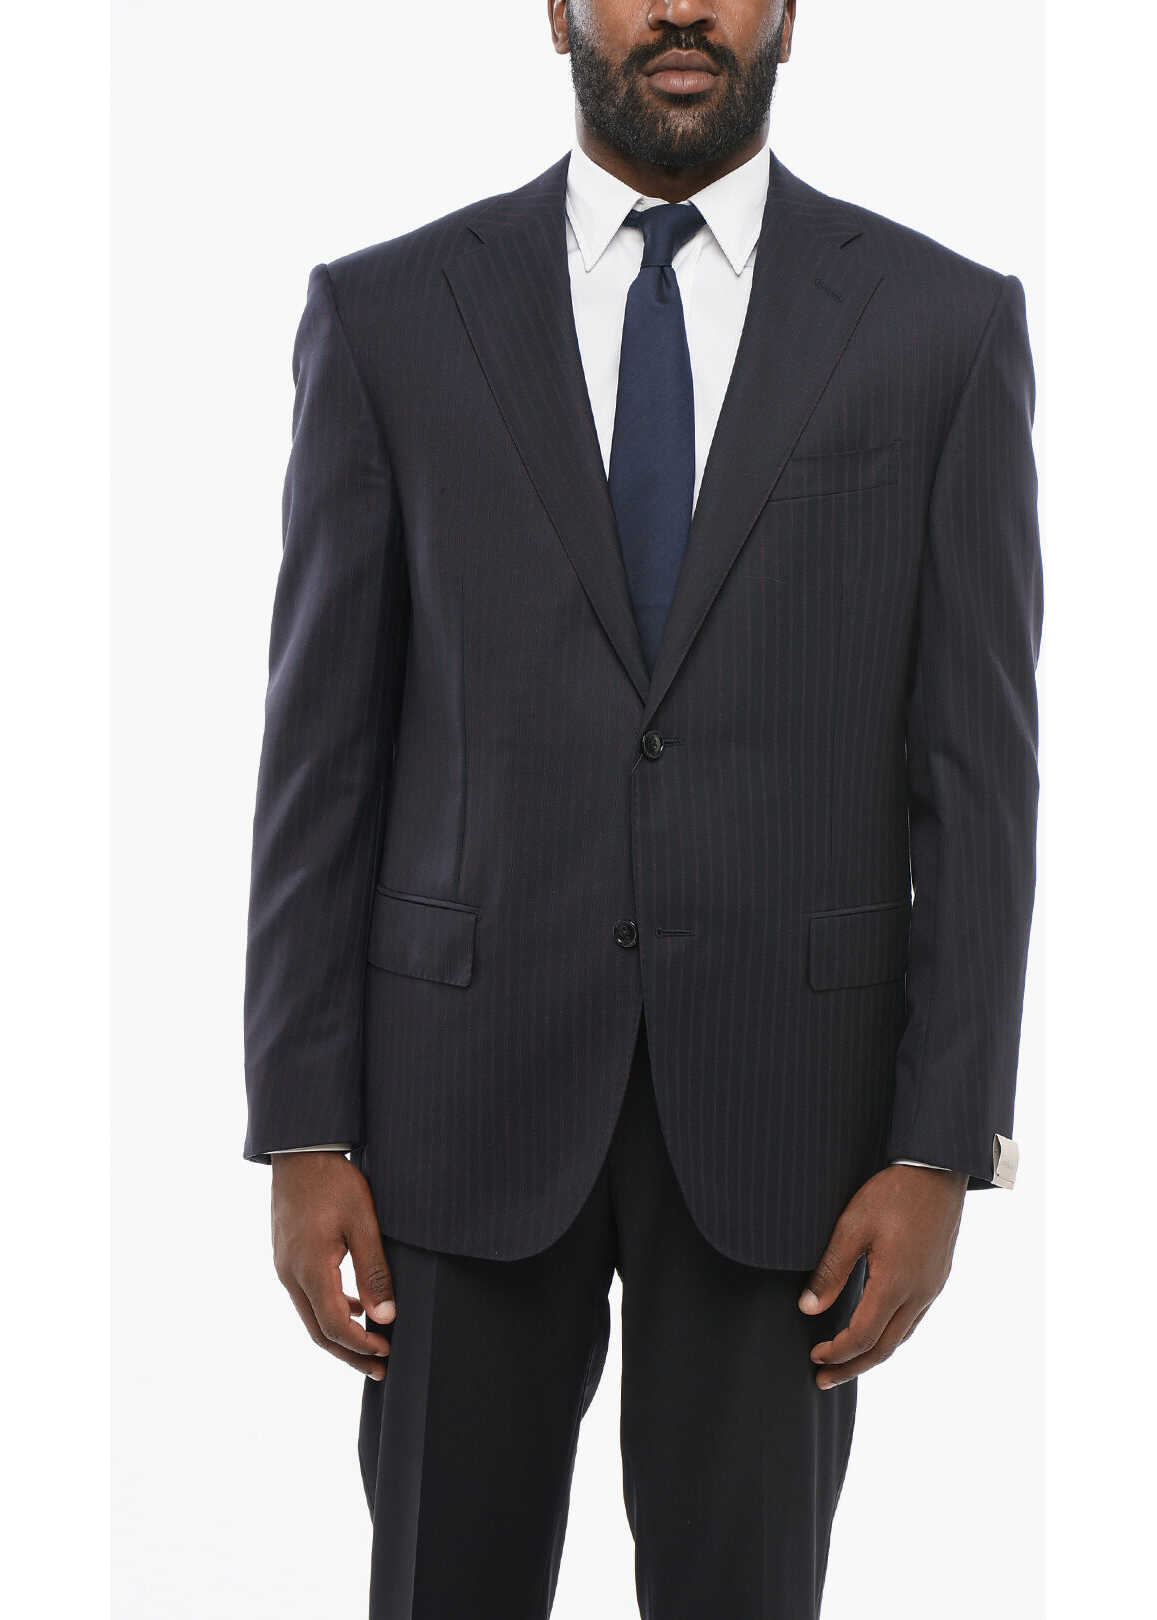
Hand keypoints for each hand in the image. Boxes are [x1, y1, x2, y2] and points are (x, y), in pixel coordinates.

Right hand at [271, 1152, 396, 1379]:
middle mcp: (290, 1275)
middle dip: (349, 1354)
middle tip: (380, 1369)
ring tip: (370, 1345)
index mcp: (309, 1269)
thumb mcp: (363, 1222)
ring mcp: (285, 1267)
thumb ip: (374, 1271)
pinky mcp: (287, 1257)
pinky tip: (353, 1307)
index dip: (360, 1345)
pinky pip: (307, 1297)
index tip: (387, 1351)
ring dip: (339, 1335)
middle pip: (318, 1331)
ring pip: (310, 1316)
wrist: (300, 1151)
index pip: (333, 1326)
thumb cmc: (334, 1181)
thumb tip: (384, 1317)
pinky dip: (330, 1311)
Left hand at [799, 1163, 966, 1388]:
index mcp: (896, 1283)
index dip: (837, 1352)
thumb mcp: (851, 1226)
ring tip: (846, 1364)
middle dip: (852, 1367)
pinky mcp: (937, 1278)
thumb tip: (807, 1309)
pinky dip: (890, 1336)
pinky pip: (913, 1320)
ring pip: (901, 1337)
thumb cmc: (892, 1193)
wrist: (938, 1170)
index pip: (863, 1336)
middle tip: (823, 1381)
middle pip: (884, 1348)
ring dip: (872, 1355)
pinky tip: (876, 1333)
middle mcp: (919, 1293)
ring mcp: (932, 1287)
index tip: (813, 1357)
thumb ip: (830, 1270)